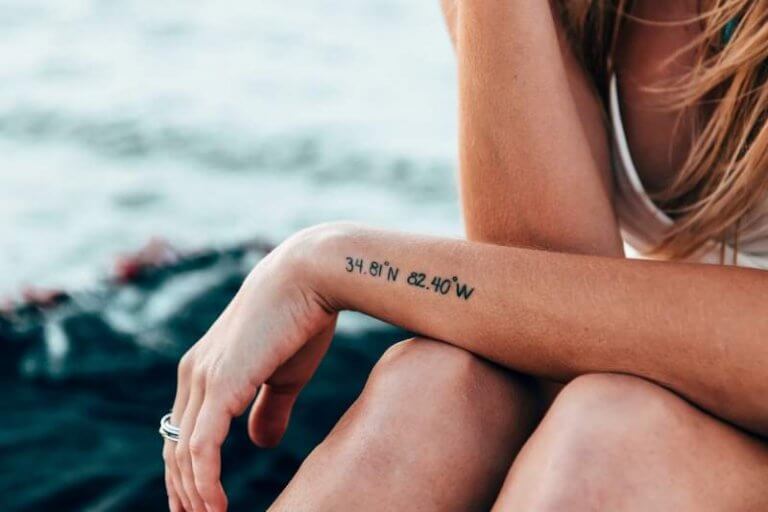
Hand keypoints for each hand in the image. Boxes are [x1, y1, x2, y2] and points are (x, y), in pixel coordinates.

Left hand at [162, 229, 337, 511]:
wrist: (310, 277)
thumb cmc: (302, 320)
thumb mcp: (283, 375)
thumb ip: (268, 409)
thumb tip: (259, 445)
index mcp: (204, 369)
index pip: (183, 431)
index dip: (187, 470)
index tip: (197, 502)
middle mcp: (194, 374)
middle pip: (174, 446)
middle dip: (182, 490)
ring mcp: (203, 378)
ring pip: (183, 452)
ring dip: (193, 494)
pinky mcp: (220, 384)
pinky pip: (201, 447)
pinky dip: (204, 482)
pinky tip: (216, 506)